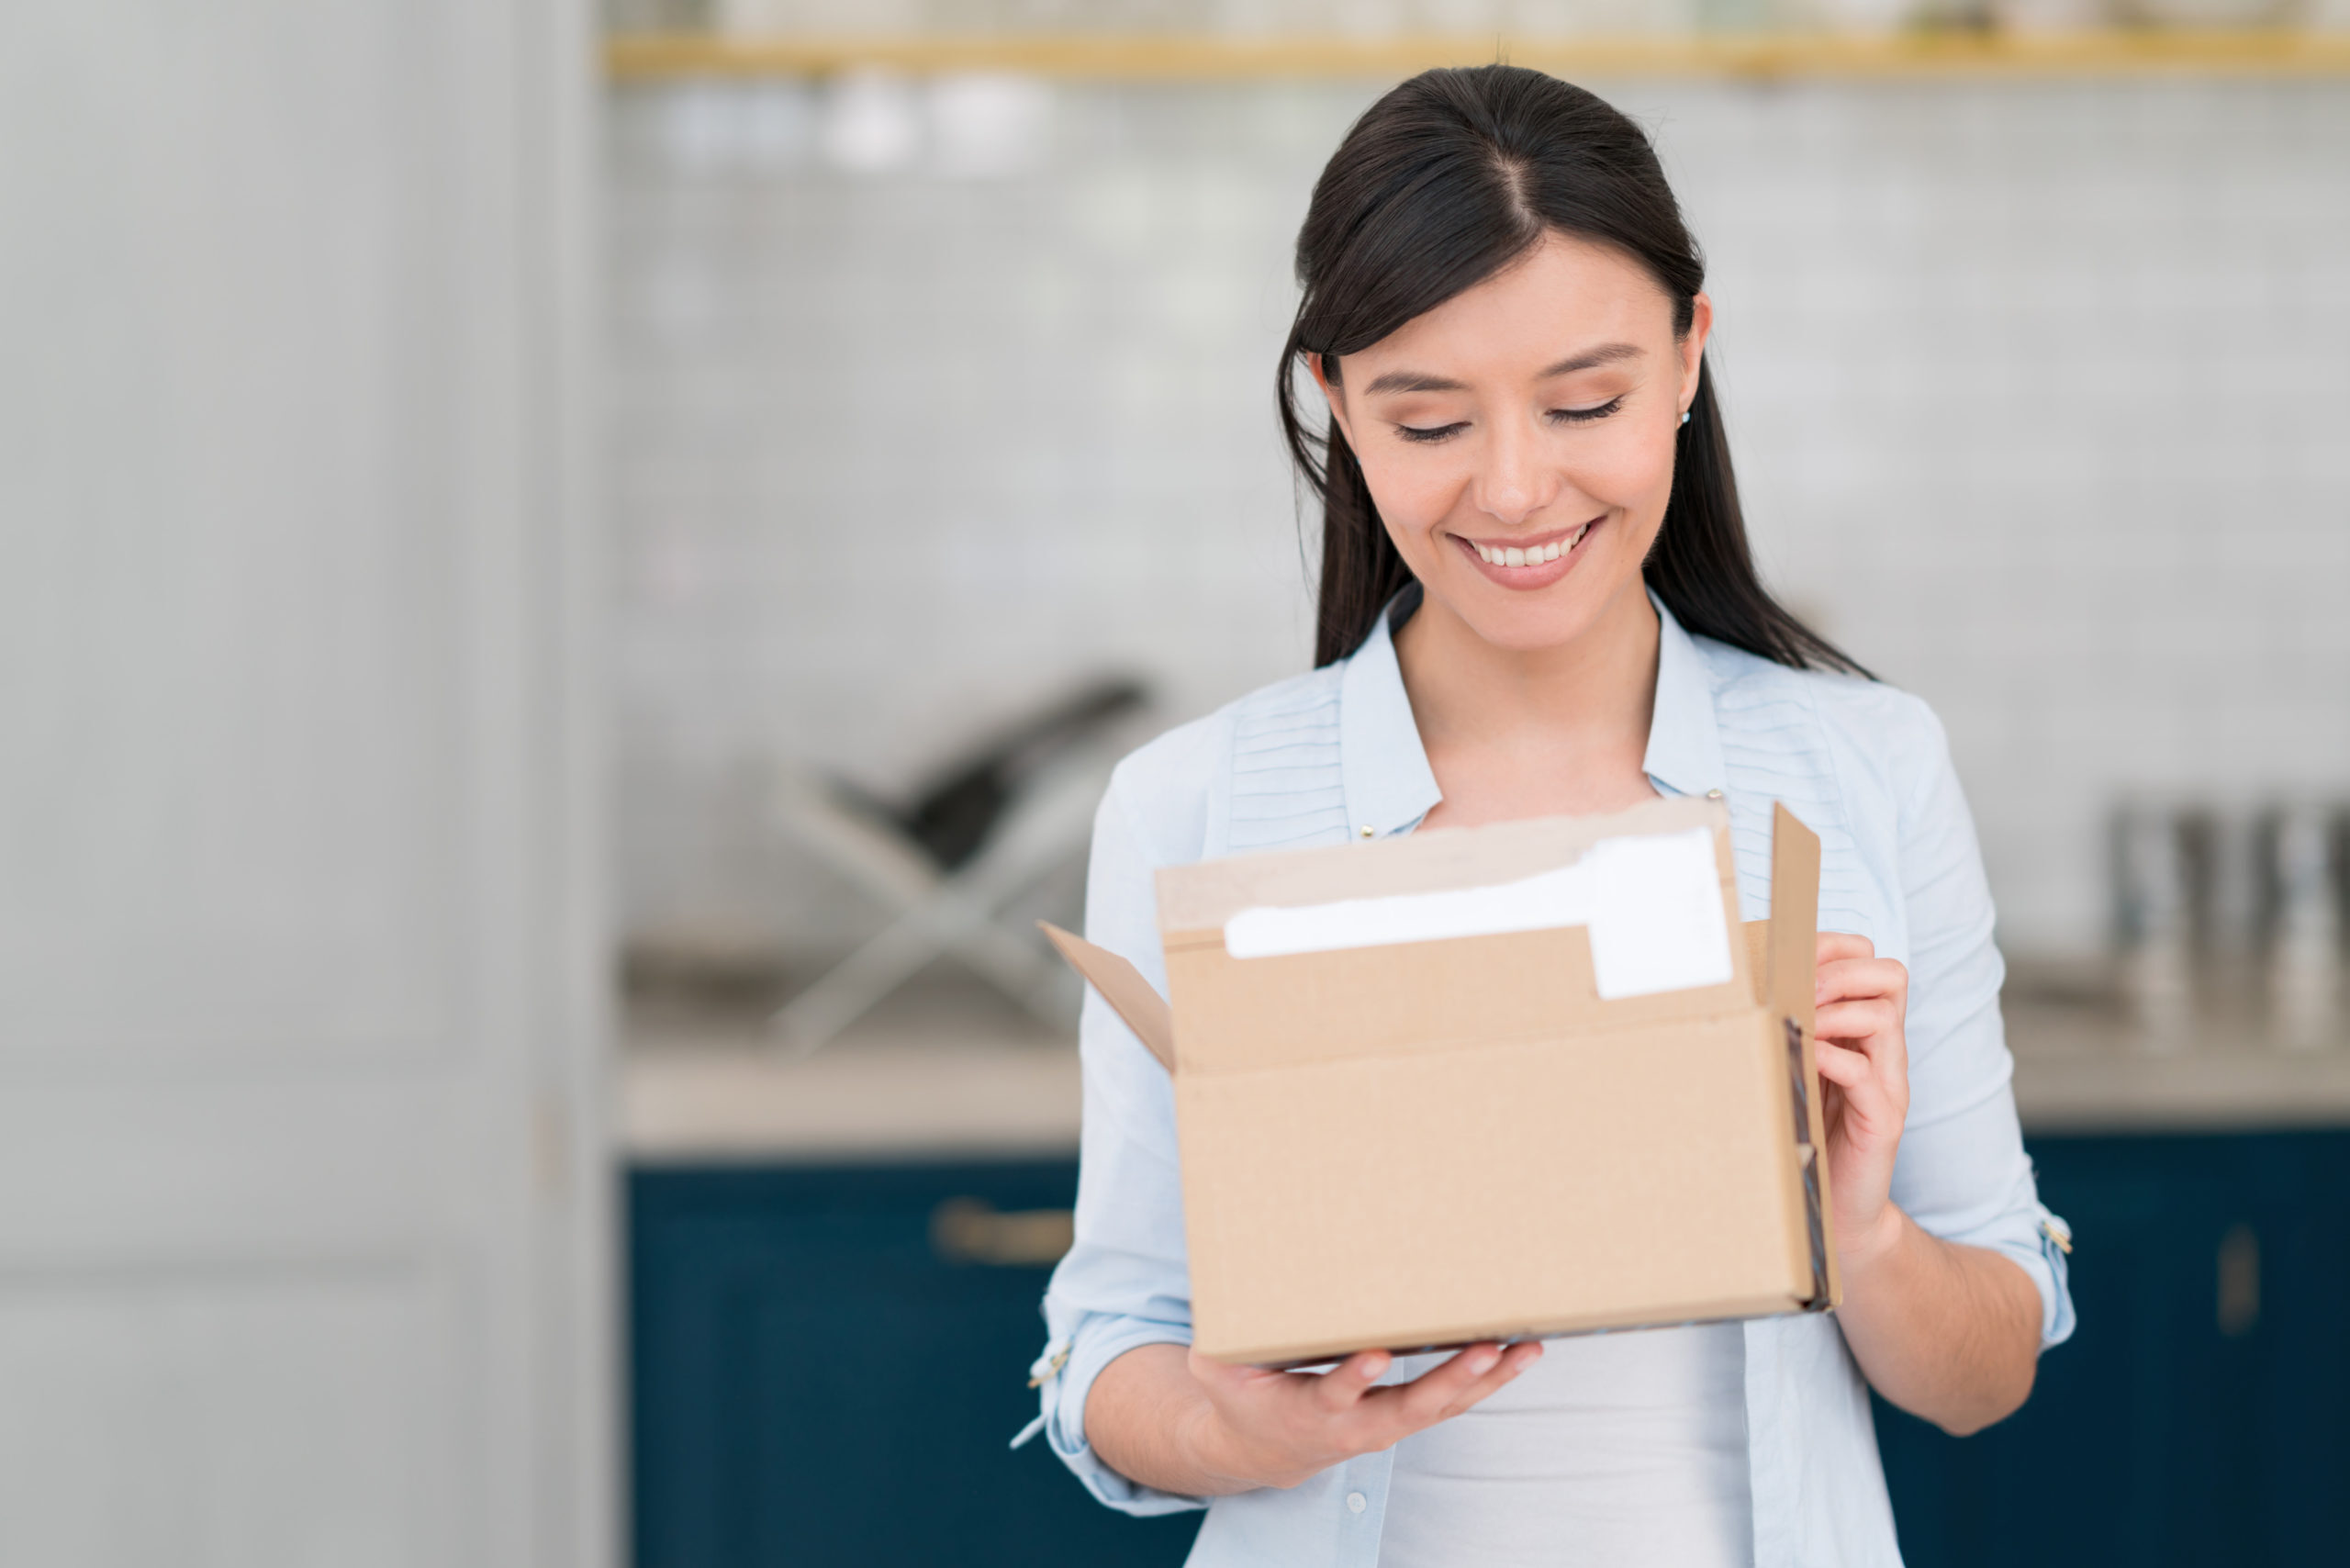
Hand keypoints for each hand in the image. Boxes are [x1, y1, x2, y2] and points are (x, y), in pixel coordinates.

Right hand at [1180, 1340, 1542, 1490]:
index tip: (1374, 1354)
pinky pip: (1455, 1401)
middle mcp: (1358, 1425)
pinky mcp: (1408, 1417)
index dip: (1355, 1378)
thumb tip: (1218, 1288)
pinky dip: (1489, 1379)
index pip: (1335, 1395)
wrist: (1267, 1449)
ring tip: (1525, 1348)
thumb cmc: (1244, 1396)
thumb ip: (1218, 1341)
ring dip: (1487, 1379)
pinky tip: (1522, 1352)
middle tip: (1483, 1350)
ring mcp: (1389, 1425)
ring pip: (1445, 1406)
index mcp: (1311, 1410)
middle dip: (1449, 1379)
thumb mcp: (1220, 1369)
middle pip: (1411, 1406)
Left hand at [1813, 931, 1909, 1273]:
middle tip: (1800, 991)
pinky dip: (1832, 1057)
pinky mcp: (1882, 1119)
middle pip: (1890, 975)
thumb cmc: (1810, 1135)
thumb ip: (1788, 1032)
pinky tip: (1803, 1060)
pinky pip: (1865, 1072)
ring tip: (1798, 1026)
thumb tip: (1740, 992)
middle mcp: (1885, 1052)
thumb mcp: (1798, 1071)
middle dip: (1841, 971)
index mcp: (1866, 1033)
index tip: (1792, 961)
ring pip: (1882, 1015)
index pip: (1873, 963)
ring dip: (1833, 1010)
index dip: (1837, 950)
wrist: (1839, 1211)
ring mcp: (1889, 1083)